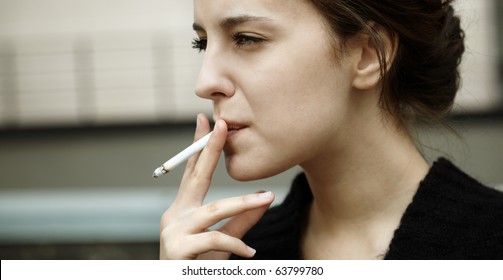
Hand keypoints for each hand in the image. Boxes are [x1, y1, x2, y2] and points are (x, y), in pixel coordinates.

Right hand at [159, 114, 274, 259]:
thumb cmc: (198, 265)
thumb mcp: (221, 242)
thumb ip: (240, 222)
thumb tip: (265, 199)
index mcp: (183, 210)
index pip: (193, 172)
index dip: (200, 147)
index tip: (206, 121)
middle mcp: (174, 215)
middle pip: (196, 177)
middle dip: (209, 149)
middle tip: (222, 125)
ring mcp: (172, 231)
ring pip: (214, 210)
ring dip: (243, 203)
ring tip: (267, 198)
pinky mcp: (177, 249)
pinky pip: (214, 241)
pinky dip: (236, 247)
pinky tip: (250, 254)